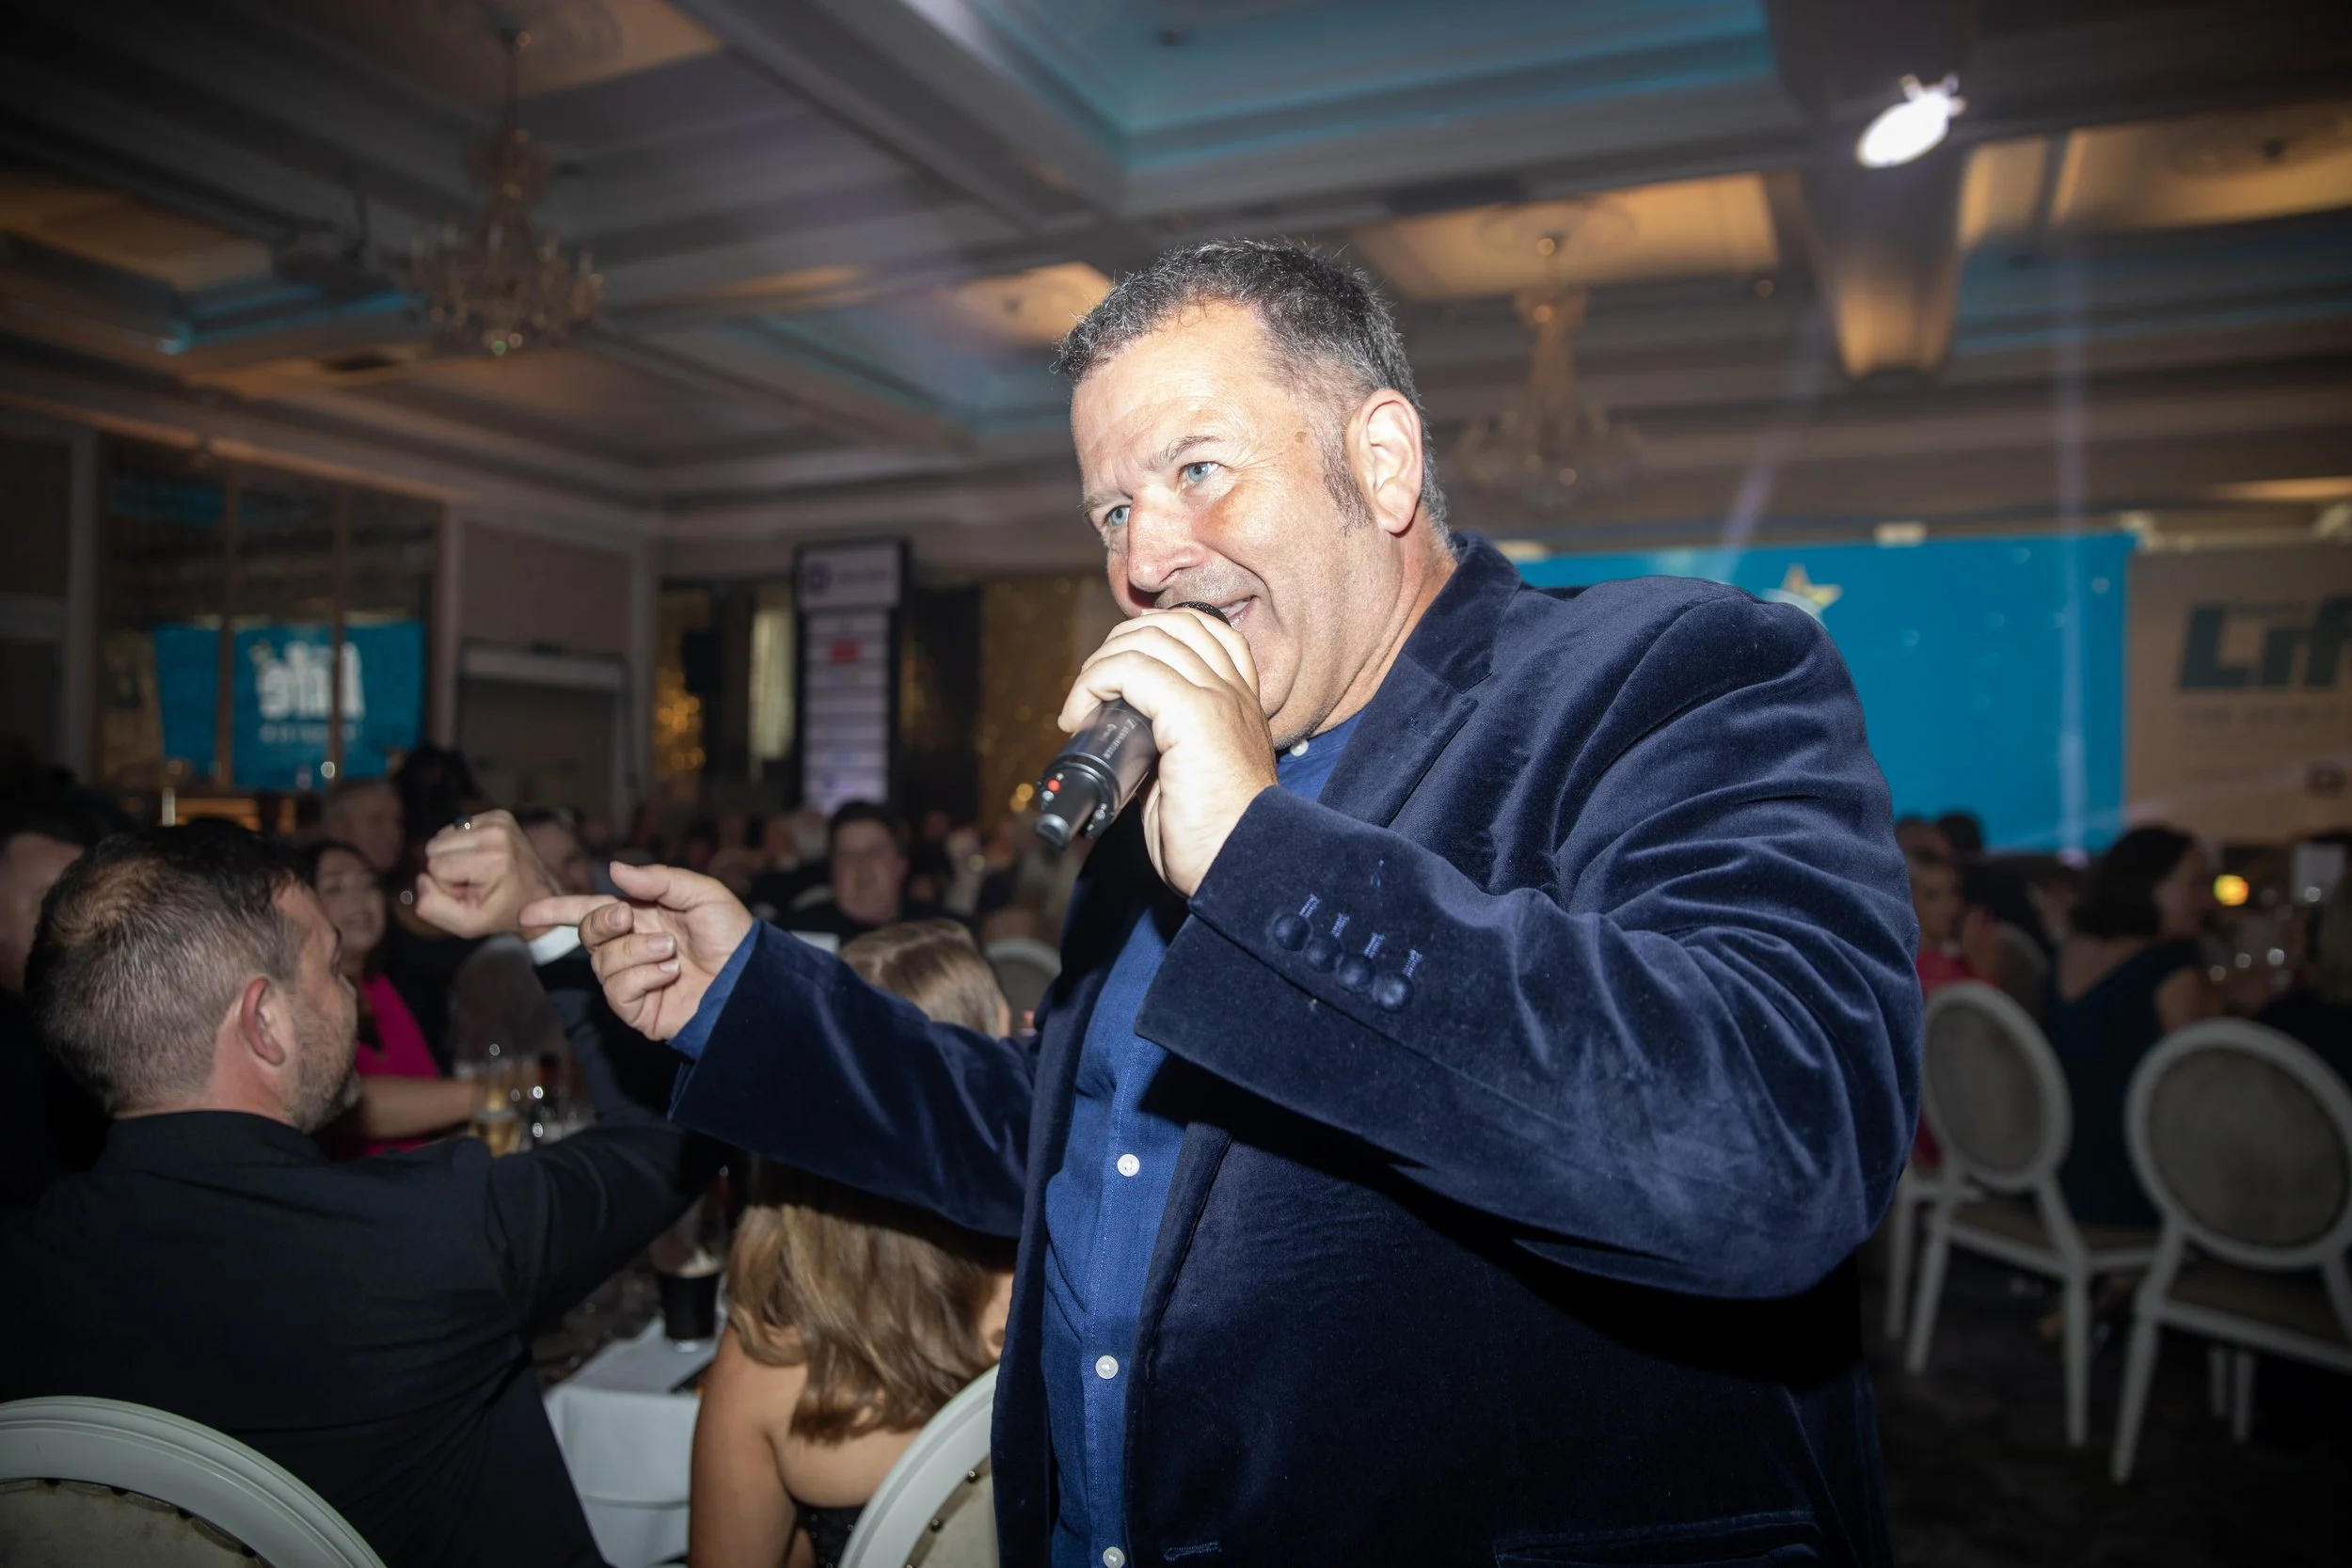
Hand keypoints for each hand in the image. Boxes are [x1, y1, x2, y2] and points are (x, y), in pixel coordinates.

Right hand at [414, 809, 562, 939]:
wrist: (538, 895)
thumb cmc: (502, 912)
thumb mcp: (466, 924)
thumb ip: (431, 906)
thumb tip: (421, 878)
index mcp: (492, 859)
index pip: (436, 866)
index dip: (447, 885)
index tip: (472, 893)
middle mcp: (497, 833)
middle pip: (435, 846)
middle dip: (448, 869)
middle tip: (474, 882)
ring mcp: (499, 820)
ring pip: (443, 836)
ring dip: (455, 857)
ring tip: (480, 871)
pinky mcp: (499, 815)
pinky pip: (457, 828)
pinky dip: (465, 845)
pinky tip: (483, 858)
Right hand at [519, 862, 753, 1040]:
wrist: (749, 979)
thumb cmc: (732, 937)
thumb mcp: (702, 895)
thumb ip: (659, 880)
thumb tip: (614, 870)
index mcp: (643, 918)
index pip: (591, 911)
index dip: (558, 911)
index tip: (528, 914)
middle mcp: (633, 947)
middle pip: (590, 933)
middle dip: (602, 921)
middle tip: (628, 916)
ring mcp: (634, 980)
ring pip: (603, 962)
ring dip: (636, 952)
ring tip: (671, 954)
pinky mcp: (638, 1010)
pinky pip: (618, 990)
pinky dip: (643, 977)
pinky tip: (669, 976)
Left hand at [1057, 606, 1276, 896]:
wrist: (1241, 865)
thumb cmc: (1216, 838)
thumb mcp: (1195, 777)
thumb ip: (1168, 747)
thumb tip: (1125, 744)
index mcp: (1242, 702)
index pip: (1203, 630)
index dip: (1152, 636)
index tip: (1118, 676)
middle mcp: (1234, 691)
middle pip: (1172, 624)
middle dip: (1119, 646)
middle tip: (1091, 691)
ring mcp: (1217, 698)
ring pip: (1148, 640)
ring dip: (1100, 665)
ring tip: (1081, 705)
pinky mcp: (1194, 713)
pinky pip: (1132, 669)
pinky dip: (1095, 682)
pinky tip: (1080, 715)